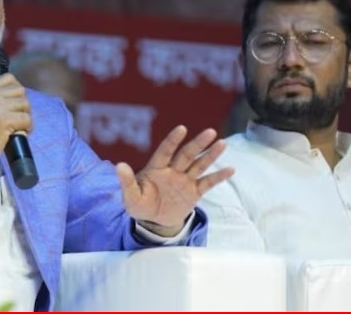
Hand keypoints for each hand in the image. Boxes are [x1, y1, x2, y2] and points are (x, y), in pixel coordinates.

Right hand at [0, 74, 31, 194]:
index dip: (16, 92)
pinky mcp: (4, 120)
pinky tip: (21, 133)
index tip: (14, 106)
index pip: (9, 78)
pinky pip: (27, 119)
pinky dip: (28, 127)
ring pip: (25, 104)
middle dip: (23, 105)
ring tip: (19, 127)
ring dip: (26, 116)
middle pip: (20, 90)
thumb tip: (14, 98)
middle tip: (18, 118)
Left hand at [116, 125, 233, 236]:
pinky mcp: (194, 192)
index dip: (172, 141)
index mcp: (156, 168)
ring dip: (210, 155)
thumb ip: (127, 182)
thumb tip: (119, 166)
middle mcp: (172, 170)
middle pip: (187, 155)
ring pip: (199, 165)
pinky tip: (231, 169)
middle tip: (210, 132)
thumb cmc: (140, 205)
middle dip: (198, 144)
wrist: (154, 221)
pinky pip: (208, 183)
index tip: (182, 129)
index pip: (165, 152)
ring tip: (222, 144)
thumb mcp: (130, 197)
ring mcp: (185, 180)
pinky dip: (218, 177)